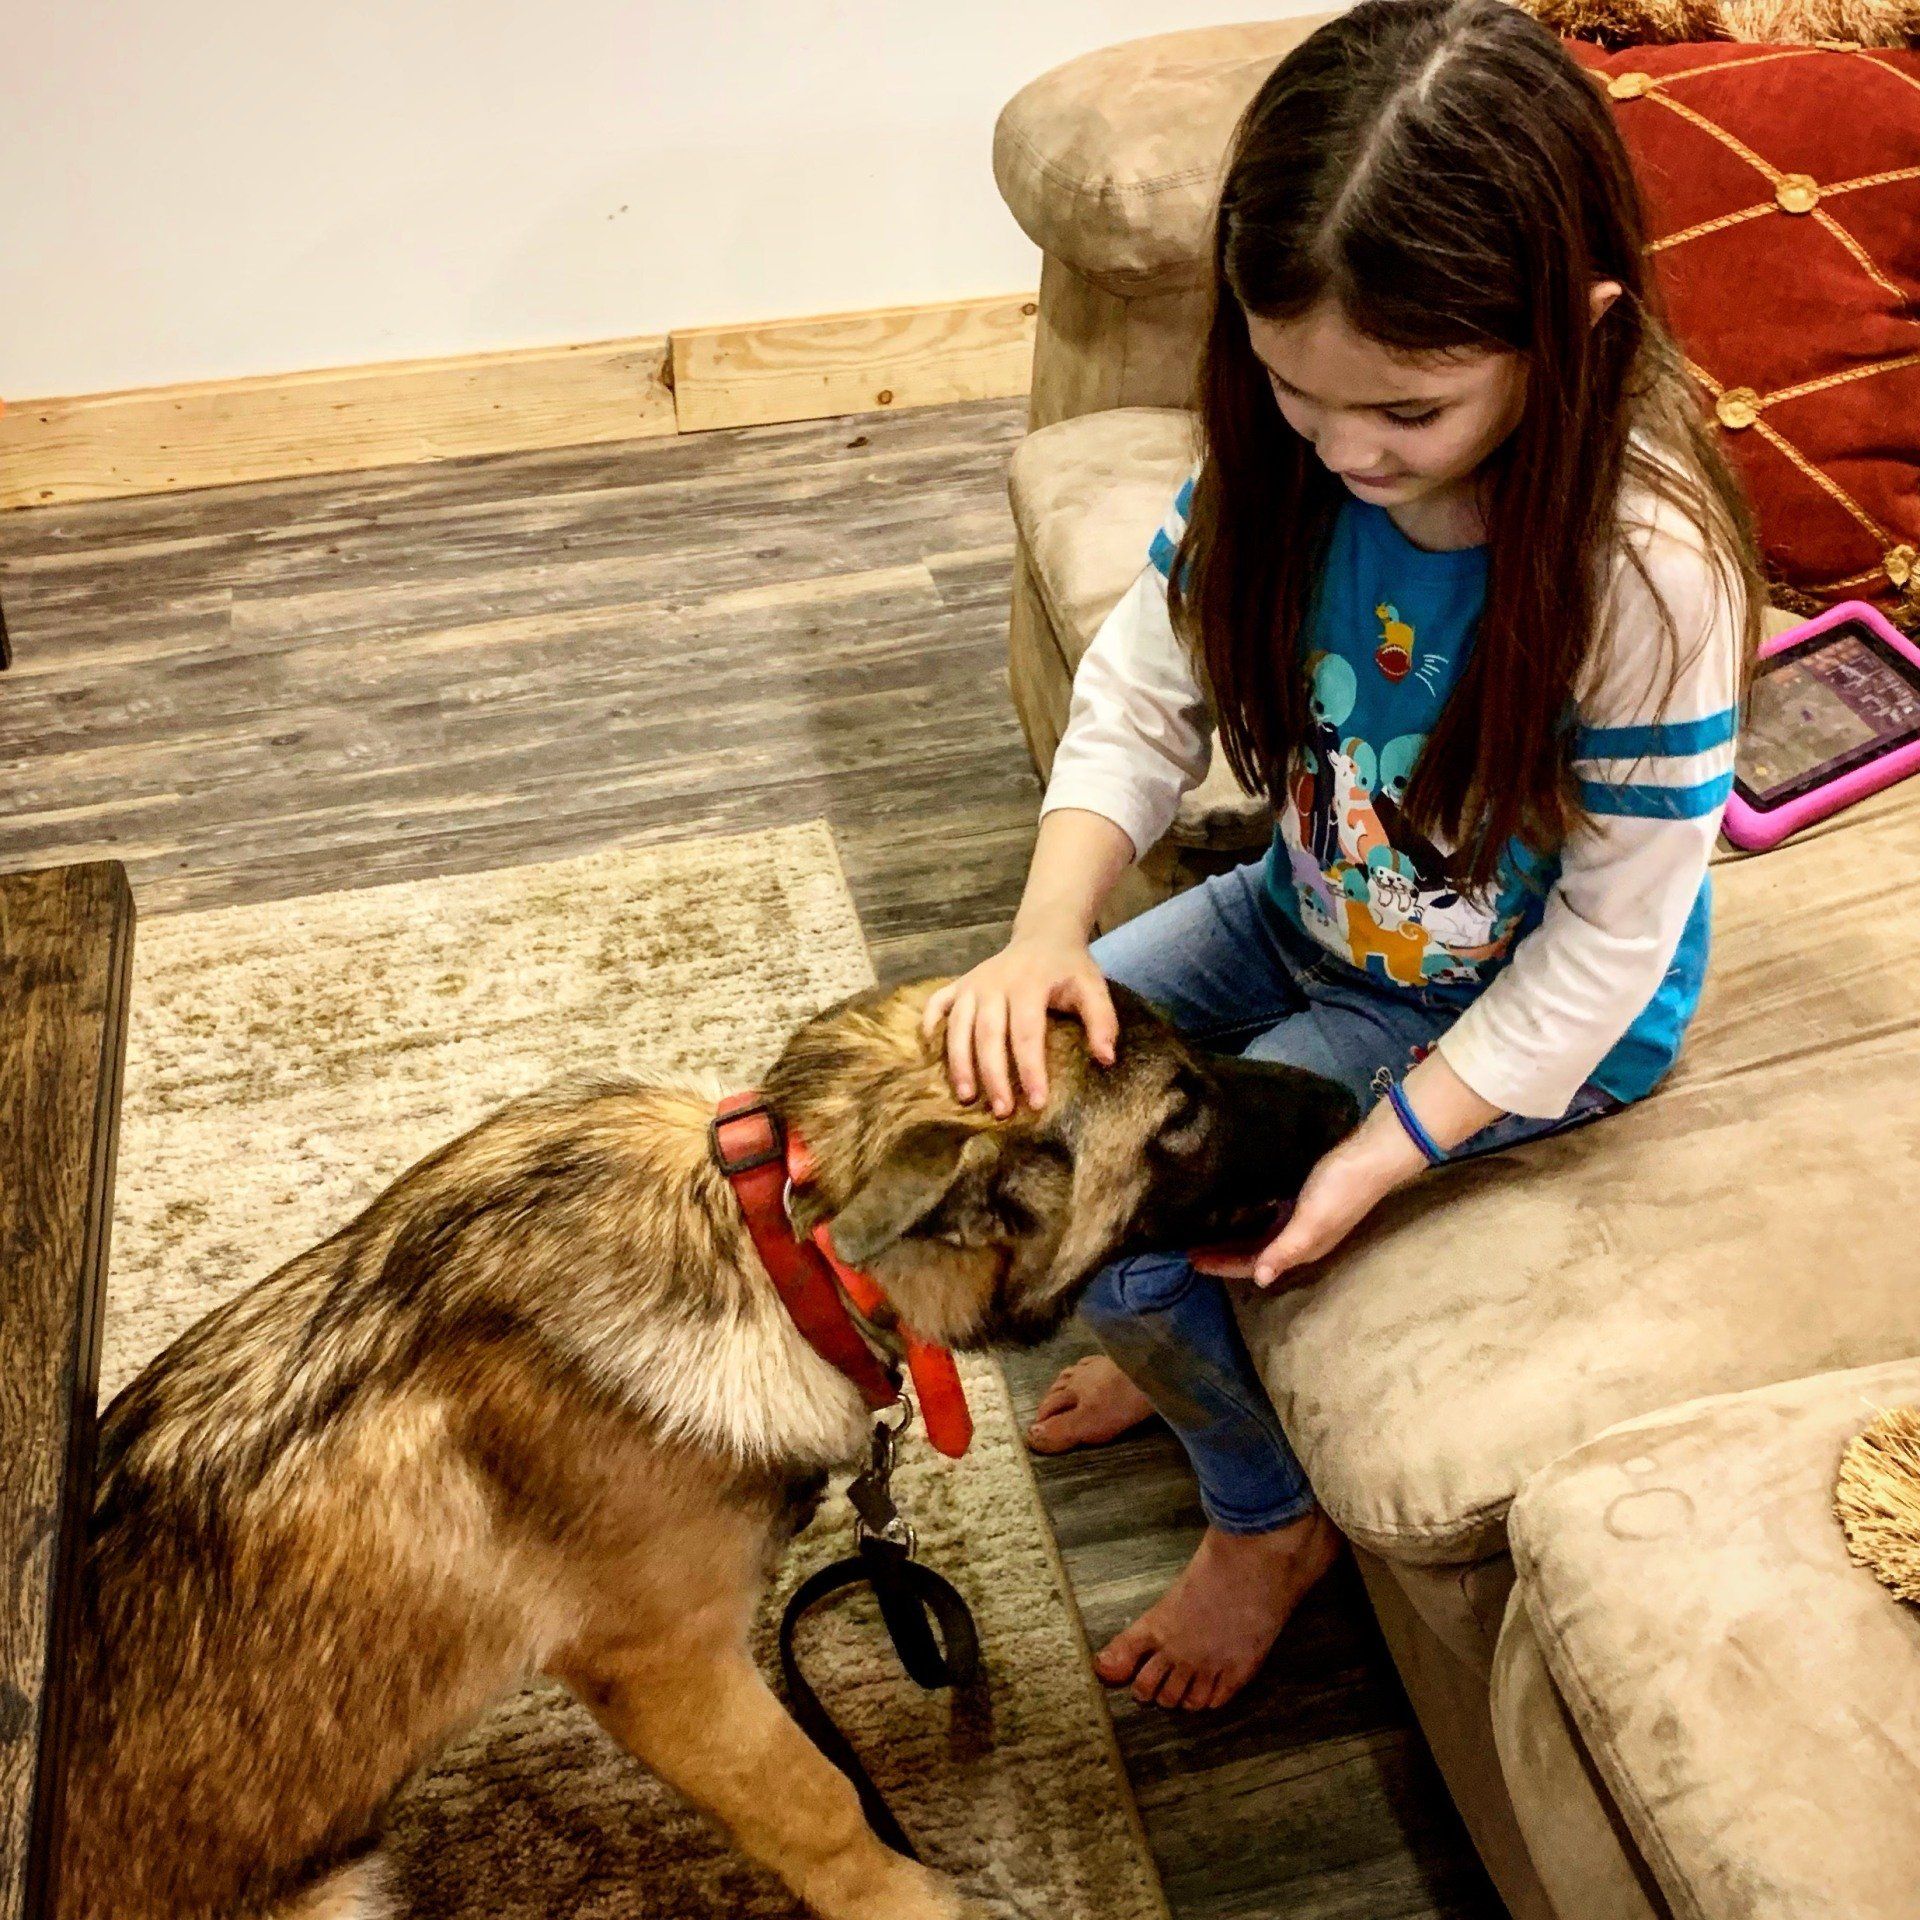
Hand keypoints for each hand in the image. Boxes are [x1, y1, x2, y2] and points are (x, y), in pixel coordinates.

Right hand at [921, 919, 1117, 1115]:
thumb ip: (1102, 1021)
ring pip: (958, 1026)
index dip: (1031, 1069)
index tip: (1037, 1102)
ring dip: (959, 1062)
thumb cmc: (1069, 967)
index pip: (1027, 1033)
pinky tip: (929, 1052)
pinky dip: (929, 1024)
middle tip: (1002, 1111)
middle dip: (994, 1076)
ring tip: (966, 1096)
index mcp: (1029, 984)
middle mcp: (995, 984)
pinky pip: (937, 1003)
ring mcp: (973, 983)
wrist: (1044, 933)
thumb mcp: (1093, 987)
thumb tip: (1106, 1059)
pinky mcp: (960, 983)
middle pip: (989, 1035)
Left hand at [1192, 1106, 1426, 1285]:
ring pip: (1260, 1235)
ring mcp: (1303, 1218)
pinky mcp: (1303, 1196)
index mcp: (1301, 1249)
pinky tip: (1236, 1207)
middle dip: (1224, 1253)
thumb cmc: (1340, 1188)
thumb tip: (1259, 1280)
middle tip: (1189, 1247)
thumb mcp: (1312, 1221)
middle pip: (1254, 1252)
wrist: (1372, 1153)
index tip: (1192, 1261)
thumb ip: (1285, 1249)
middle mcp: (1300, 1238)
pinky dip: (1249, 1217)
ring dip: (1234, 1236)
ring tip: (1204, 1230)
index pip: (1254, 1264)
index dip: (1223, 1265)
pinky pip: (1268, 1216)